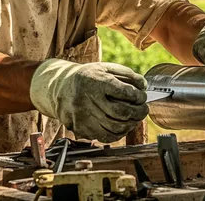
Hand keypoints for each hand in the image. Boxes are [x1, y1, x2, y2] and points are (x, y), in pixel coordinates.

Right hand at [29, 59, 147, 142]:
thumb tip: (144, 86)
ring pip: (114, 128)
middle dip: (138, 113)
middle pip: (120, 112)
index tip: (142, 97)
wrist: (61, 87)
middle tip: (144, 110)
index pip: (123, 91)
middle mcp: (87, 99)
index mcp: (95, 81)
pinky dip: (118, 134)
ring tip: (135, 119)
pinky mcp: (80, 128)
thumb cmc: (89, 76)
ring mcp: (82, 116)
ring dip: (130, 125)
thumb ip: (126, 74)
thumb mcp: (106, 68)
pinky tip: (123, 126)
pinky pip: (104, 137)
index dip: (138, 96)